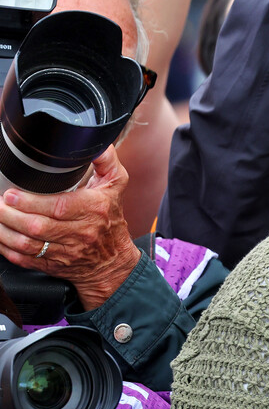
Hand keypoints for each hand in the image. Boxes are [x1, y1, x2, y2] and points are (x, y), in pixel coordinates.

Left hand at [0, 147, 140, 311]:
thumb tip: (96, 143)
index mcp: (94, 210)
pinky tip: (0, 237)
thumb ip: (105, 161)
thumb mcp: (116, 185)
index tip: (11, 194)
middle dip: (10, 215)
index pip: (58, 207)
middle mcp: (81, 233)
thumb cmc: (111, 219)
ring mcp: (67, 252)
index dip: (31, 202)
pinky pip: (25, 260)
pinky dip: (7, 250)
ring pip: (28, 244)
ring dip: (5, 232)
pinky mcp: (54, 265)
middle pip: (38, 226)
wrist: (114, 261)